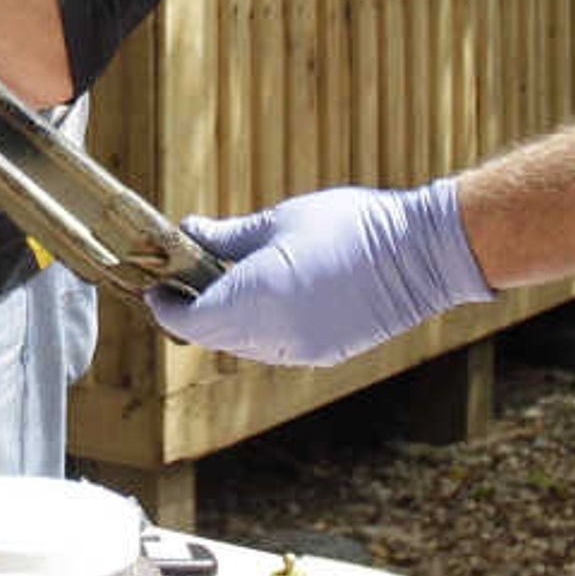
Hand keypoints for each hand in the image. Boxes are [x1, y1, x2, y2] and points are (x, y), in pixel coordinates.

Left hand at [147, 179, 491, 366]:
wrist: (419, 255)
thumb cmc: (348, 225)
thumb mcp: (279, 220)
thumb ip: (227, 235)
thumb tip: (188, 231)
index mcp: (254, 299)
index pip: (187, 321)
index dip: (164, 305)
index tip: (155, 284)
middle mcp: (272, 336)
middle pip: (211, 336)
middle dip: (192, 313)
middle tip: (181, 281)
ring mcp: (300, 351)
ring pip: (242, 346)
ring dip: (225, 323)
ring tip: (222, 287)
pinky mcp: (323, 354)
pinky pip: (273, 348)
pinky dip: (258, 329)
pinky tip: (265, 299)